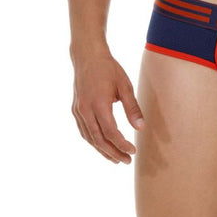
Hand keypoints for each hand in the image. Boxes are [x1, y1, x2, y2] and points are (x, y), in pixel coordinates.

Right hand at [71, 48, 145, 163]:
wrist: (87, 56)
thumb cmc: (109, 69)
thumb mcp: (125, 85)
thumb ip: (132, 108)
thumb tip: (140, 128)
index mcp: (99, 104)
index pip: (110, 132)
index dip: (122, 145)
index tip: (133, 151)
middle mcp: (85, 110)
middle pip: (98, 140)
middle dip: (113, 153)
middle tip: (126, 161)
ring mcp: (78, 110)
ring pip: (89, 138)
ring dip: (102, 150)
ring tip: (115, 158)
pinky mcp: (75, 109)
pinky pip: (84, 131)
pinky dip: (93, 141)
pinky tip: (102, 145)